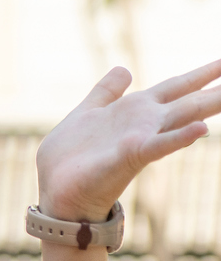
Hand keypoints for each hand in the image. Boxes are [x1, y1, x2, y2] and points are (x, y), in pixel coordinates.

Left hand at [37, 60, 220, 219]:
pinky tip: (200, 129)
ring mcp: (140, 139)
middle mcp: (144, 122)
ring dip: (209, 105)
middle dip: (217, 90)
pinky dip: (178, 137)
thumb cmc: (71, 157)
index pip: (177, 87)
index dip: (202, 74)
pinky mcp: (127, 156)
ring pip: (183, 117)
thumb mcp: (88, 112)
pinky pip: (157, 145)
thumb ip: (107, 91)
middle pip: (190, 100)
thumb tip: (124, 69)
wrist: (55, 191)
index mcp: (136, 109)